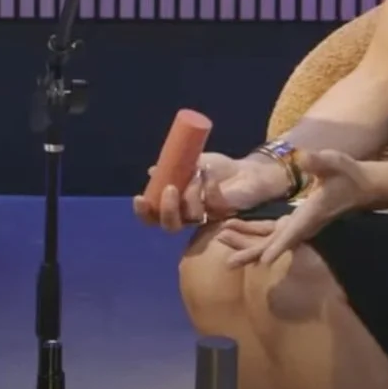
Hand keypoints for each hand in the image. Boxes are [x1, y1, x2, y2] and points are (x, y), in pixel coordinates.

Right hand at [132, 152, 290, 229]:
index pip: (153, 217)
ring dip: (191, 193)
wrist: (248, 170)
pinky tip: (210, 172)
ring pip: (191, 215)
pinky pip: (211, 204)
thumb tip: (152, 171)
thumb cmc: (219, 168)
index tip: (139, 198)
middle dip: (167, 209)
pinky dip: (209, 186)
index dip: (144, 212)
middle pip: (169, 226)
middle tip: (172, 189)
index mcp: (175, 204)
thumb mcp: (192, 162)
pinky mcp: (224, 215)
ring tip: (198, 172)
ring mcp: (206, 217)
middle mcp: (188, 216)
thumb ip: (174, 168)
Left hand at [224, 149, 375, 267]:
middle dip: (252, 253)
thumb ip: (319, 162)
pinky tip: (231, 229)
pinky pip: (270, 232)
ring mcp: (298, 226)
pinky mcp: (294, 222)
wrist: (360, 187)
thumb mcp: (335, 163)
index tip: (264, 262)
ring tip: (220, 239)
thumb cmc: (348, 174)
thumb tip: (302, 156)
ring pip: (269, 240)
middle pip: (275, 244)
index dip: (279, 247)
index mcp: (311, 214)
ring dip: (247, 243)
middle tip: (228, 263)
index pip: (293, 233)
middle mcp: (303, 225)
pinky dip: (251, 232)